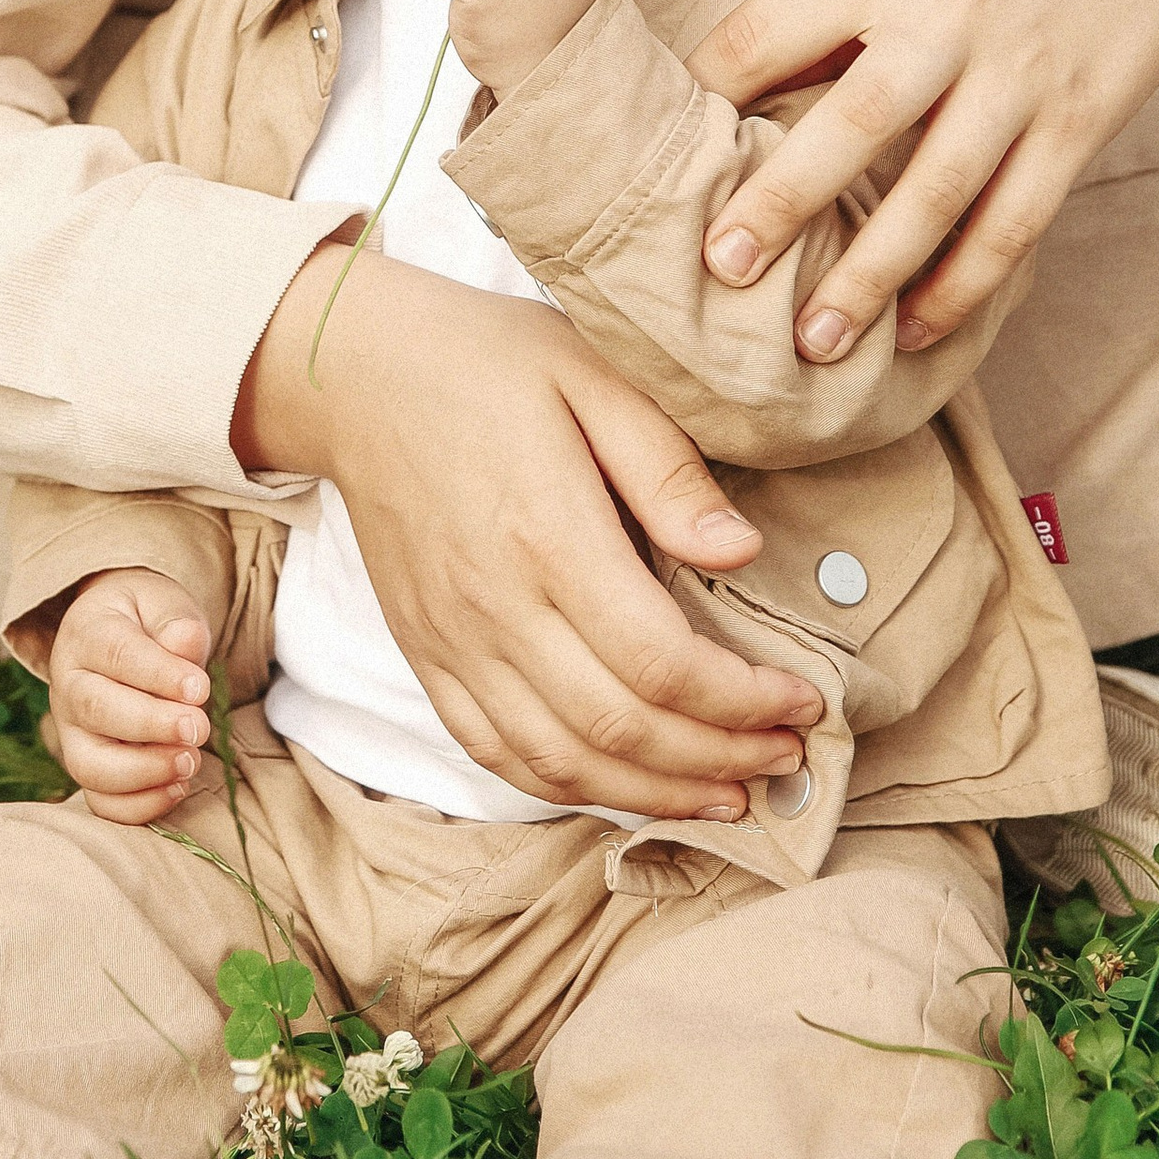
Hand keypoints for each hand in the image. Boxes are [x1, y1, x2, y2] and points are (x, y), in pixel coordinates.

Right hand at [42, 569, 214, 822]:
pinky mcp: (87, 767)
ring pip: (90, 766)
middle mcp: (69, 686)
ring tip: (189, 761)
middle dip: (152, 725)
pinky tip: (178, 786)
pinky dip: (139, 806)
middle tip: (198, 727)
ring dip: (144, 771)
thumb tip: (185, 645)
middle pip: (97, 710)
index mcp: (87, 636)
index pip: (116, 654)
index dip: (158, 675)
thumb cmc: (146, 621)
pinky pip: (101, 802)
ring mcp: (73, 733)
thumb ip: (175, 621)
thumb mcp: (162, 602)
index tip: (198, 687)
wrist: (117, 636)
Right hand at [234, 245, 820, 818]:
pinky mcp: (426, 656)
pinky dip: (568, 788)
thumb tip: (741, 550)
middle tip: (786, 757)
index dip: (742, 701)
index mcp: (549, 535)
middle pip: (620, 729)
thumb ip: (667, 468)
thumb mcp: (593, 375)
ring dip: (654, 795)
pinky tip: (628, 787)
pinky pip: (494, 753)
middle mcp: (496, 606)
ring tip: (727, 794)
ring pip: (559, 762)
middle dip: (719, 760)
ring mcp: (453, 642)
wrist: (355, 375)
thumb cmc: (486, 363)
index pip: (661, 662)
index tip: (804, 699)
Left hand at [692, 0, 1158, 357]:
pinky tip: (911, 333)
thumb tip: (705, 101)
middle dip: (786, 200)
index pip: (775, 28)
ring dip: (873, 274)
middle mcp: (955, 15)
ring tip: (812, 343)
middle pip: (860, 117)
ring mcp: (1022, 77)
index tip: (652, 160)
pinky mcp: (1076, 130)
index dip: (711, 91)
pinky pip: (1014, 223)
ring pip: (941, 191)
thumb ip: (818, 17)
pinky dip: (962, 286)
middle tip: (722, 269)